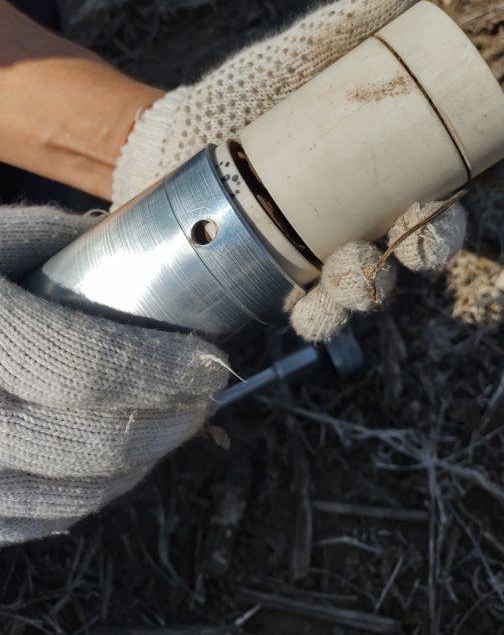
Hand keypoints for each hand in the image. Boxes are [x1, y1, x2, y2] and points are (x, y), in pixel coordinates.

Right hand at [0, 205, 227, 545]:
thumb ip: (58, 243)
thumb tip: (143, 260)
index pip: (85, 367)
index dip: (162, 372)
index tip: (211, 363)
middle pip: (88, 444)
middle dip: (165, 424)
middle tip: (201, 399)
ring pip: (64, 498)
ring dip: (134, 469)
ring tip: (166, 433)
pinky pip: (25, 526)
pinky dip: (79, 502)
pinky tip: (106, 472)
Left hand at [114, 0, 503, 341]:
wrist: (172, 141)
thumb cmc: (242, 98)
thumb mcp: (290, 60)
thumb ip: (339, 29)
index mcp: (387, 163)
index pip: (460, 171)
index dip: (498, 172)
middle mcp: (371, 212)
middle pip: (428, 236)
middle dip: (436, 242)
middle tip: (423, 237)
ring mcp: (331, 251)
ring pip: (374, 281)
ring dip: (376, 286)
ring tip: (356, 274)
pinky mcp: (289, 281)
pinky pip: (316, 311)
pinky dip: (320, 316)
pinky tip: (313, 309)